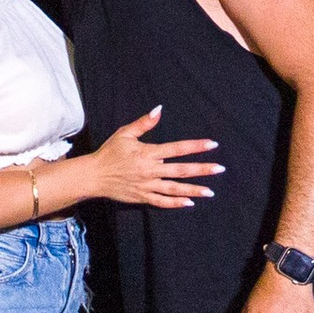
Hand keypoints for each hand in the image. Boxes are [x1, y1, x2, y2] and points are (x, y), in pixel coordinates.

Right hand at [89, 108, 222, 209]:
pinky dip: (175, 203)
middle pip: (180, 170)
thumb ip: (144, 123)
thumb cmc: (109, 152)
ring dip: (193, 190)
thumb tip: (159, 109)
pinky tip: (189, 203)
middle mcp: (150, 170)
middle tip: (220, 169)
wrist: (93, 175)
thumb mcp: (125, 133)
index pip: (177, 148)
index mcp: (148, 153)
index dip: (196, 146)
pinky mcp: (142, 197)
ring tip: (210, 192)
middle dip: (202, 170)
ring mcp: (147, 185)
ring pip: (174, 189)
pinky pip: (162, 202)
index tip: (212, 144)